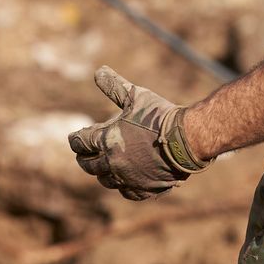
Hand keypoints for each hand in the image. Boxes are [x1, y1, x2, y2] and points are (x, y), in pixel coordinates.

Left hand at [68, 66, 210, 200]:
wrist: (188, 139)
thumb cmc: (160, 115)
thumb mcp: (135, 95)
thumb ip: (114, 85)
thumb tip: (98, 71)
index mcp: (107, 141)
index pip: (81, 143)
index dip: (76, 139)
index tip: (75, 138)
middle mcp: (114, 163)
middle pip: (89, 165)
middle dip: (84, 158)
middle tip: (83, 154)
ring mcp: (129, 179)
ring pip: (106, 181)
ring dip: (102, 173)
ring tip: (103, 167)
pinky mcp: (146, 189)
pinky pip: (128, 193)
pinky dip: (123, 187)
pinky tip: (124, 181)